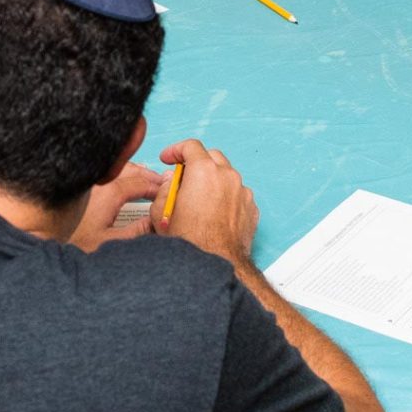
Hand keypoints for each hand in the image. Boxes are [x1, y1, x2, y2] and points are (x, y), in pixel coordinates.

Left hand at [74, 163, 168, 251]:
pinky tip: (119, 180)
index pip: (141, 184)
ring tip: (145, 179)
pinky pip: (103, 170)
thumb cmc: (73, 242)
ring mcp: (88, 180)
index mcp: (110, 193)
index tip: (167, 191)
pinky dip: (118, 172)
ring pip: (116, 167)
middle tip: (161, 182)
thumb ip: (138, 232)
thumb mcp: (111, 242)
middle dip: (148, 175)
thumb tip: (158, 223)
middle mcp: (99, 181)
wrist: (39, 237)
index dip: (157, 187)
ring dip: (134, 171)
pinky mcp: (78, 183)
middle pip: (131, 169)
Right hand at [153, 139, 258, 267]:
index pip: (191, 146)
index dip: (176, 150)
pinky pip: (237, 195)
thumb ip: (164, 189)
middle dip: (196, 163)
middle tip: (183, 178)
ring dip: (212, 181)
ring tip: (198, 201)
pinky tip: (214, 214)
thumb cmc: (190, 242)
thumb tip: (170, 182)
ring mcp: (242, 192)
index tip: (169, 158)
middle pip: (211, 157)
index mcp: (203, 171)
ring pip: (227, 176)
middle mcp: (227, 176)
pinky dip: (226, 198)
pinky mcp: (251, 208)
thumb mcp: (160, 212)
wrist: (214, 265)